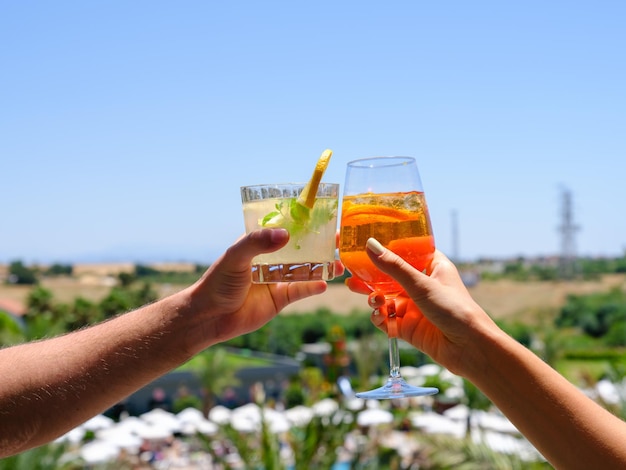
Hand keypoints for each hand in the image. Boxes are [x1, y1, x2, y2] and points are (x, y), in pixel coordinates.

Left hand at [183, 228, 342, 353]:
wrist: (210, 317)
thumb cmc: (217, 282)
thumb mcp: (235, 256)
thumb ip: (258, 243)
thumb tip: (285, 234)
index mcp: (259, 244)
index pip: (284, 229)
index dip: (303, 223)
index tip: (323, 216)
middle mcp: (271, 260)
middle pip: (300, 249)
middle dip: (320, 244)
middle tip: (340, 239)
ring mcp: (277, 279)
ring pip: (305, 270)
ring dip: (322, 266)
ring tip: (340, 263)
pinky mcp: (280, 299)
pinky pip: (301, 291)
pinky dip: (313, 287)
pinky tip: (324, 284)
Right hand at [346, 240, 494, 374]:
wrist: (469, 349)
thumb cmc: (454, 309)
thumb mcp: (421, 284)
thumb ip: (393, 267)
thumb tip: (370, 245)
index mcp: (431, 267)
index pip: (406, 251)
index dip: (387, 247)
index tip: (365, 244)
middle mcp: (421, 285)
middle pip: (389, 277)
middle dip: (370, 278)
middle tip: (351, 276)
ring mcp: (414, 307)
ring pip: (385, 299)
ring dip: (374, 299)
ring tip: (373, 301)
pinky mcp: (408, 328)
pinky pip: (386, 320)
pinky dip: (379, 318)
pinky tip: (379, 316)